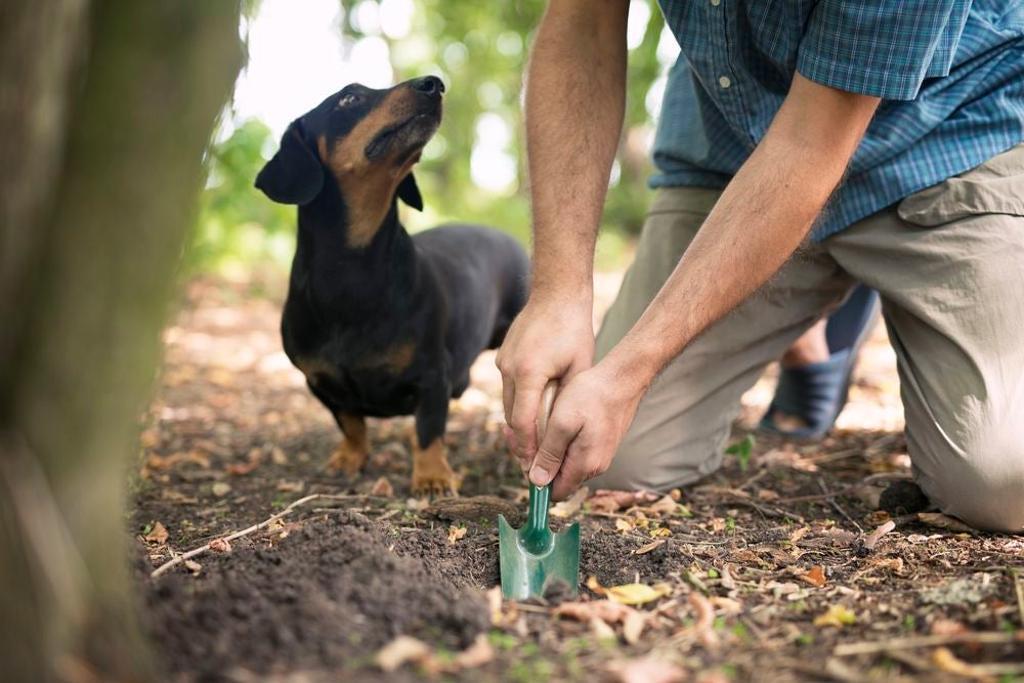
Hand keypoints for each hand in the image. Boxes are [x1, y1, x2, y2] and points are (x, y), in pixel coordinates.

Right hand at [496, 292, 593, 469]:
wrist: (556, 294)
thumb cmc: (574, 330)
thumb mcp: (579, 368)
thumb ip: (566, 400)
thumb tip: (560, 434)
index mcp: (529, 372)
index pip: (523, 422)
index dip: (528, 448)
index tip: (534, 467)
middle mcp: (510, 369)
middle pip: (510, 417)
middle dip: (521, 443)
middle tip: (532, 466)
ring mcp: (503, 361)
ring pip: (507, 404)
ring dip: (519, 425)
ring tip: (532, 447)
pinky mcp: (503, 357)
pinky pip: (508, 389)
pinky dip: (518, 405)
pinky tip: (531, 417)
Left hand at [529, 358, 647, 499]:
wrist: (622, 378)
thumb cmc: (592, 396)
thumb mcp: (562, 423)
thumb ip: (550, 454)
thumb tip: (537, 482)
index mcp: (585, 465)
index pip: (555, 492)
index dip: (535, 479)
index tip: (522, 454)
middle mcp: (595, 465)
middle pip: (559, 477)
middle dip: (538, 459)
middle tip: (520, 433)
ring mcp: (600, 454)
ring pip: (565, 462)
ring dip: (548, 448)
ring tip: (535, 423)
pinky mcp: (601, 443)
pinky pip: (575, 450)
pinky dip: (560, 439)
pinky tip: (552, 420)